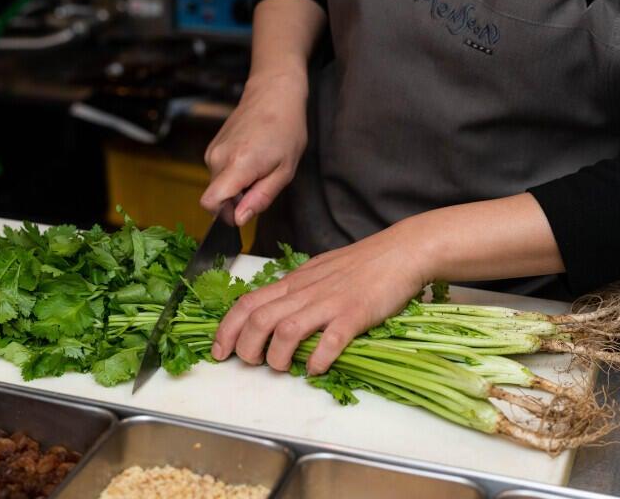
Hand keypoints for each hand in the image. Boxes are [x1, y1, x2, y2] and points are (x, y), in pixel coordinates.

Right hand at [200, 71, 307, 225]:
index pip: (210, 202)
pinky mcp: (212, 147)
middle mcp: (218, 158)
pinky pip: (219, 172)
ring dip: (237, 187)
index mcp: (237, 165)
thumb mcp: (284, 171)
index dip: (225, 215)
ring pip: (218, 185)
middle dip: (237, 201)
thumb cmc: (285, 129)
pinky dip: (234, 174)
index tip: (245, 210)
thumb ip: (260, 198)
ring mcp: (213, 151)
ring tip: (259, 167)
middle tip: (262, 182)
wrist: (273, 95)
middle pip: (216, 197)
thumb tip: (239, 219)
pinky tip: (251, 159)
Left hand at [210, 219, 433, 373]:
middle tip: (250, 363)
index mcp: (294, 282)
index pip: (248, 303)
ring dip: (276, 356)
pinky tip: (316, 368)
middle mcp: (305, 291)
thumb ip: (296, 290)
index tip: (219, 351)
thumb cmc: (361, 262)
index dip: (226, 328)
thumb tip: (276, 312)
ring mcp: (329, 302)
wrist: (400, 251)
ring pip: (286, 330)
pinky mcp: (354, 314)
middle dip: (245, 347)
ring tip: (282, 368)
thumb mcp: (318, 271)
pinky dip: (318, 359)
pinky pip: (330, 340)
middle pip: (259, 320)